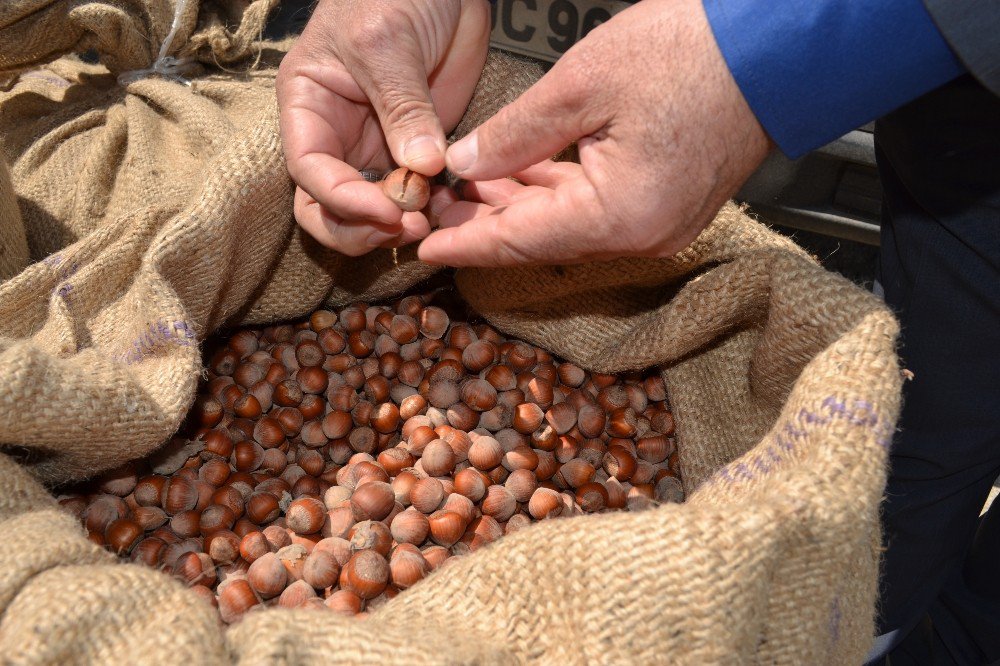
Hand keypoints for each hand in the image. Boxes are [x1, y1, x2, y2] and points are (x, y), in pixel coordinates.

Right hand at [276, 0, 490, 255]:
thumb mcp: (387, 42)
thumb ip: (402, 106)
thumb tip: (419, 167)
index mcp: (309, 106)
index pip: (310, 171)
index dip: (343, 201)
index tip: (387, 212)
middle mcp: (337, 136)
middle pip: (327, 207)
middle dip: (361, 228)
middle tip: (406, 228)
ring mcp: (376, 148)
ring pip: (369, 211)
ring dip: (395, 227)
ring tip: (430, 222)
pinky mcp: (416, 152)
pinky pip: (415, 196)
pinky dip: (429, 211)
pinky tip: (450, 208)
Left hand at [417, 0, 771, 266]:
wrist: (772, 44)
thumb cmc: (689, 53)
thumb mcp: (580, 85)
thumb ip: (513, 135)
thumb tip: (465, 165)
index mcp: (619, 215)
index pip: (521, 241)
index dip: (468, 244)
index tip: (427, 248)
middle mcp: (642, 235)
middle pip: (543, 238)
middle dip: (486, 222)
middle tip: (434, 207)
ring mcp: (660, 224)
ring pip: (568, 224)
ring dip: (518, 206)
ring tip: (466, 187)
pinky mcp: (668, 205)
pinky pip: (596, 210)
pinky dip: (555, 193)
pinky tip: (518, 174)